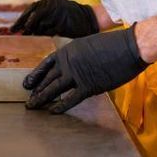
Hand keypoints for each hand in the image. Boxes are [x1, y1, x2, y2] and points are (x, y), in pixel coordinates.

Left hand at [11, 0, 98, 37]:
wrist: (90, 19)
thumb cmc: (72, 16)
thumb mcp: (57, 10)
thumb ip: (43, 15)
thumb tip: (26, 26)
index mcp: (52, 0)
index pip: (32, 8)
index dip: (22, 18)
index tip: (14, 27)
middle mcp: (54, 5)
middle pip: (33, 15)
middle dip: (23, 24)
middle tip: (16, 32)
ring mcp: (58, 14)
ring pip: (40, 25)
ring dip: (36, 30)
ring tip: (35, 33)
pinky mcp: (62, 24)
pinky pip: (48, 31)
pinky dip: (46, 34)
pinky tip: (47, 34)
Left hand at [23, 25, 147, 113]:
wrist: (129, 46)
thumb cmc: (114, 45)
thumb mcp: (88, 45)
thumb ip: (78, 57)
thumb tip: (73, 69)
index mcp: (68, 50)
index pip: (47, 64)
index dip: (36, 75)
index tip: (28, 83)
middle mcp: (68, 62)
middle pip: (48, 78)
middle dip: (37, 90)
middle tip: (28, 100)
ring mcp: (77, 74)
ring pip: (54, 89)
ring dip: (42, 98)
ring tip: (32, 106)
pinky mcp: (89, 86)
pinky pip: (70, 99)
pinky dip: (60, 106)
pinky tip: (52, 111)